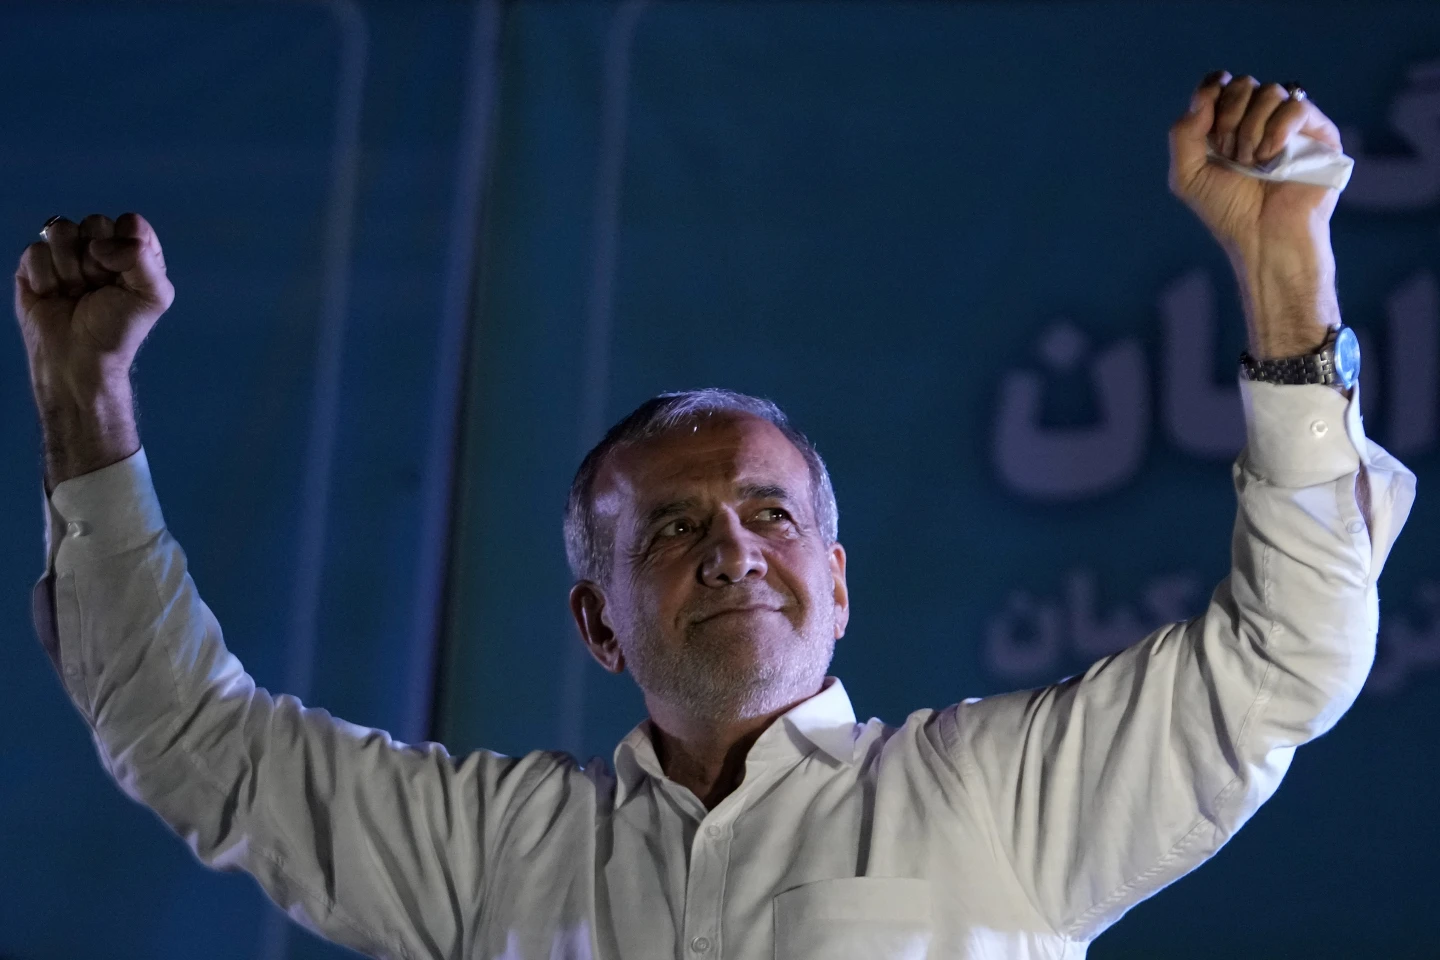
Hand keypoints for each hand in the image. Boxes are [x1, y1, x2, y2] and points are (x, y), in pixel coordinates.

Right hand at [15, 213, 173, 393]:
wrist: (79, 358)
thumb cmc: (118, 329)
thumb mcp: (152, 295)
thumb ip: (143, 258)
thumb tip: (100, 244)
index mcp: (134, 252)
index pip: (131, 223)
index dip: (125, 247)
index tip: (124, 277)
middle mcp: (101, 247)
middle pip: (95, 222)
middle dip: (96, 261)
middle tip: (99, 288)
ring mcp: (66, 253)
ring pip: (61, 230)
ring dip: (70, 269)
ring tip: (76, 293)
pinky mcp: (35, 264)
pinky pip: (36, 250)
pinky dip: (46, 278)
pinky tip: (54, 296)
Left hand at [1168, 71, 1342, 269]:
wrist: (1263, 235)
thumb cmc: (1227, 210)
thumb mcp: (1187, 176)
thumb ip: (1182, 134)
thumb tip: (1203, 96)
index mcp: (1227, 125)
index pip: (1219, 84)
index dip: (1211, 89)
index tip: (1205, 115)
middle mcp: (1259, 119)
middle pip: (1243, 83)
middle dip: (1228, 116)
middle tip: (1228, 153)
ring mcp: (1289, 125)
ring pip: (1270, 91)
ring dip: (1251, 129)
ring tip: (1251, 162)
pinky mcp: (1318, 132)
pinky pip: (1297, 106)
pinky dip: (1278, 130)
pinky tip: (1270, 158)